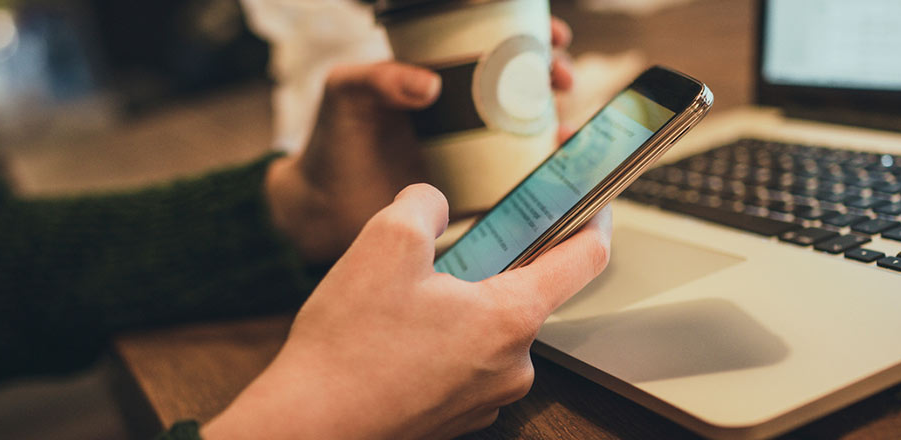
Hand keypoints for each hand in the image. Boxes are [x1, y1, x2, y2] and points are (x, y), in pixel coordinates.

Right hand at [204, 184, 611, 438]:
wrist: (307, 428)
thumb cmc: (349, 347)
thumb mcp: (384, 242)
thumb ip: (423, 204)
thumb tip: (433, 206)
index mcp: (511, 317)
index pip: (583, 260)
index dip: (593, 221)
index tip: (593, 203)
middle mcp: (512, 366)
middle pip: (521, 295)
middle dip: (483, 268)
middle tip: (434, 259)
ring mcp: (486, 399)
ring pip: (485, 332)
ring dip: (454, 310)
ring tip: (397, 308)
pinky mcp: (457, 418)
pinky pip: (461, 365)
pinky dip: (437, 346)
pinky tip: (391, 343)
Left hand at [266, 19, 576, 261]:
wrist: (322, 208)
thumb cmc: (332, 140)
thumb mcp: (346, 93)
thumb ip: (379, 78)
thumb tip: (430, 84)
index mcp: (440, 75)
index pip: (493, 43)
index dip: (530, 34)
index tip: (552, 35)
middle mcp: (464, 110)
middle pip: (525, 83)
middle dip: (554, 73)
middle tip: (561, 78)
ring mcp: (473, 150)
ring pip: (531, 129)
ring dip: (559, 124)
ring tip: (565, 128)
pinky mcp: (475, 190)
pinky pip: (518, 178)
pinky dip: (544, 174)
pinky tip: (554, 170)